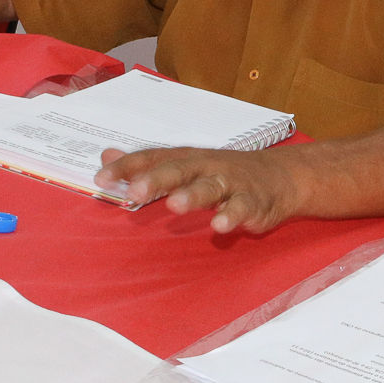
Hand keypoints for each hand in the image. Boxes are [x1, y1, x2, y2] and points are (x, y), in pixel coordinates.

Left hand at [95, 146, 298, 234]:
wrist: (281, 177)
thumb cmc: (225, 172)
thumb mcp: (184, 164)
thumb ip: (145, 164)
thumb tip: (106, 155)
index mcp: (186, 158)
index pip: (153, 157)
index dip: (128, 166)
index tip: (102, 178)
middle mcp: (206, 166)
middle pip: (179, 169)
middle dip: (157, 179)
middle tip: (134, 190)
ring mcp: (231, 182)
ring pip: (210, 186)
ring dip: (193, 195)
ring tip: (174, 206)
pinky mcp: (252, 201)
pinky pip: (241, 207)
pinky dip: (231, 216)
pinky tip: (219, 226)